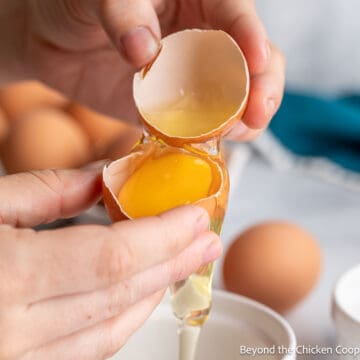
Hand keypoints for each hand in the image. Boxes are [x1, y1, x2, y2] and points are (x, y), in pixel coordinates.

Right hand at [0, 166, 220, 358]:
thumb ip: (47, 192)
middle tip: (207, 240)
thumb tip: (104, 176)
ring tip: (183, 262)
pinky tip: (141, 293)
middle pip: (122, 294)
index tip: (195, 216)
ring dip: (153, 291)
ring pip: (110, 330)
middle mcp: (13, 334)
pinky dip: (122, 318)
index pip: (112, 258)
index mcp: (3, 278)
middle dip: (173, 263)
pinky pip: (87, 350)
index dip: (162, 235)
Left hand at [2, 0, 284, 139]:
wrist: (52, 44)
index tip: (257, 60)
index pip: (236, 13)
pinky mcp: (173, 109)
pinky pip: (200, 125)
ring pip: (235, 98)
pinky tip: (208, 146)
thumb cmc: (74, 6)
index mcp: (194, 1)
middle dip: (263, 87)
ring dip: (244, 119)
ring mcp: (190, 79)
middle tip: (257, 113)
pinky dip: (209, 138)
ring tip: (239, 133)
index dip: (252, 37)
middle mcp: (200, 41)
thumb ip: (123, 13)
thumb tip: (146, 51)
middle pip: (252, 62)